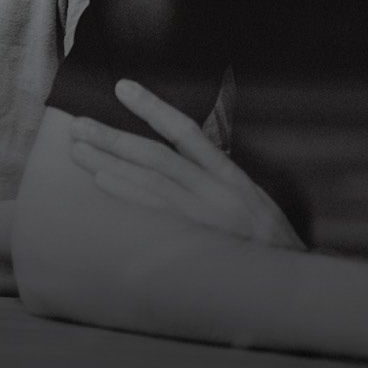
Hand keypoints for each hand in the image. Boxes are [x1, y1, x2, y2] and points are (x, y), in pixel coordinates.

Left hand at [67, 79, 302, 250]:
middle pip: (156, 155)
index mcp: (229, 175)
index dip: (153, 107)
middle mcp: (216, 191)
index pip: (186, 131)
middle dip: (114, 138)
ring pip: (150, 181)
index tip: (122, 86)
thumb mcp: (248, 199)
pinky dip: (127, 195)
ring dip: (110, 164)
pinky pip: (155, 213)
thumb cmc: (264, 241)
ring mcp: (205, 217)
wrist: (290, 281)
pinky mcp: (195, 241)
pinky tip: (102, 182)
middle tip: (78, 124)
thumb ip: (213, 176)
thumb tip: (175, 152)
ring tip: (78, 150)